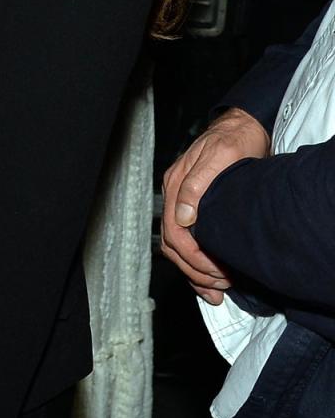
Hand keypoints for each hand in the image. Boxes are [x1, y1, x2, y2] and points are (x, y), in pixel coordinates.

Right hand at [160, 108, 269, 303]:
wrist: (244, 128)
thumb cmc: (234, 140)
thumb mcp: (219, 156)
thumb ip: (196, 184)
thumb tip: (182, 216)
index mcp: (177, 183)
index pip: (174, 231)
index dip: (194, 257)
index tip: (216, 272)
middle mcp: (175, 195)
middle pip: (172, 244)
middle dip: (194, 270)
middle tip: (220, 285)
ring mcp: (182, 202)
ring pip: (176, 247)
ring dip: (194, 272)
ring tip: (217, 289)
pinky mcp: (193, 208)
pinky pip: (186, 242)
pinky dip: (195, 264)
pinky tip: (208, 280)